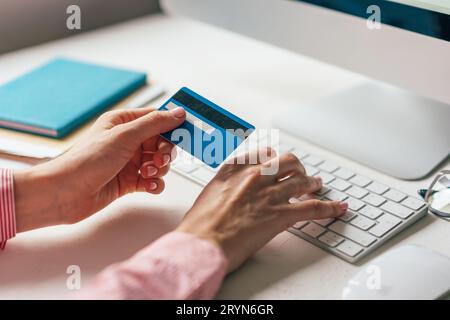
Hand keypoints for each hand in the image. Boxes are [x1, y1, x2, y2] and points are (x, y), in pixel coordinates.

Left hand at [14, 107, 185, 231]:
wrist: (64, 194)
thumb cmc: (84, 161)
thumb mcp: (124, 136)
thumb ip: (154, 124)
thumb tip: (177, 113)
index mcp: (123, 123)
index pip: (157, 118)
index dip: (173, 125)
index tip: (187, 131)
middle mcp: (127, 141)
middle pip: (162, 142)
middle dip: (166, 152)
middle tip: (161, 158)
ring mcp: (128, 162)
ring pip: (159, 162)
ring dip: (159, 169)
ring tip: (147, 173)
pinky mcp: (129, 181)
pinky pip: (152, 180)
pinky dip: (155, 184)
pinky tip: (149, 186)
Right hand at [177, 149, 346, 271]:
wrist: (202, 242)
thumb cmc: (199, 224)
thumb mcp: (208, 194)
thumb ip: (225, 187)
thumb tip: (232, 193)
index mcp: (234, 169)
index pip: (263, 154)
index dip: (275, 158)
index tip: (278, 161)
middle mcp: (254, 176)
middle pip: (287, 162)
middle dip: (297, 168)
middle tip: (300, 175)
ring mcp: (269, 194)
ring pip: (302, 180)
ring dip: (313, 183)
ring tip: (317, 186)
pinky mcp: (280, 215)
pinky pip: (313, 207)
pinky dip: (329, 207)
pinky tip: (338, 208)